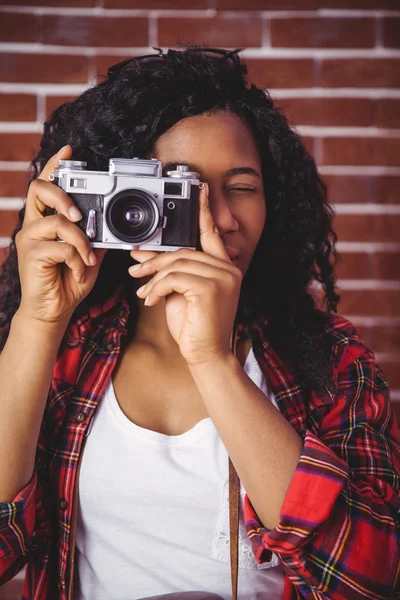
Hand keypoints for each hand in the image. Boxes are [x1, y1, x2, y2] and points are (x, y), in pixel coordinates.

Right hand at [15, 145, 106, 326]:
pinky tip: (80, 270)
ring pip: (56, 221)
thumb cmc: (68, 281)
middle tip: (80, 214)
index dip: (54, 165)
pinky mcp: (31, 255)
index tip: (68, 149)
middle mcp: (33, 225)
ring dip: (80, 239)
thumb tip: (113, 224)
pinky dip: (77, 258)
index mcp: (45, 220)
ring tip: (89, 255)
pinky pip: (61, 247)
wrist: (54, 311)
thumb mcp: (89, 254)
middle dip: (63, 194)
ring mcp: (29, 239)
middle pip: (38, 189)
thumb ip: (95, 236)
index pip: (46, 185)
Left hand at [129, 183, 241, 365]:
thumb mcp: (179, 293)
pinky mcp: (211, 288)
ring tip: (143, 290)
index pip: (212, 233)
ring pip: (176, 263)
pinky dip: (157, 288)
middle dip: (155, 260)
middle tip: (135, 268)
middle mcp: (228, 269)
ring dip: (153, 276)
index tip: (198, 189)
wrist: (206, 355)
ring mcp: (223, 277)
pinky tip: (152, 300)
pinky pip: (174, 278)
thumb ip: (169, 271)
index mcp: (224, 267)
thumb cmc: (195, 326)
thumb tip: (144, 254)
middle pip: (183, 251)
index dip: (204, 211)